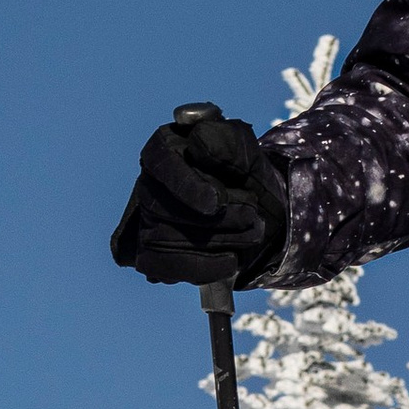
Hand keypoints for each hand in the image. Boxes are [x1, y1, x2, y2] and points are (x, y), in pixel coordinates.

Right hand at [110, 106, 288, 286]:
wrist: (261, 210)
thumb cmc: (246, 174)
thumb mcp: (248, 150)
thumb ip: (226, 141)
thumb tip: (198, 142)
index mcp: (165, 149)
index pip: (160, 164)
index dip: (186, 186)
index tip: (215, 203)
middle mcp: (149, 184)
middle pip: (162, 208)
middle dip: (214, 219)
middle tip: (252, 215)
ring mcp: (147, 220)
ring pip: (164, 239)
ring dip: (216, 241)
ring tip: (251, 233)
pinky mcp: (154, 252)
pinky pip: (162, 267)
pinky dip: (200, 268)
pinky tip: (229, 260)